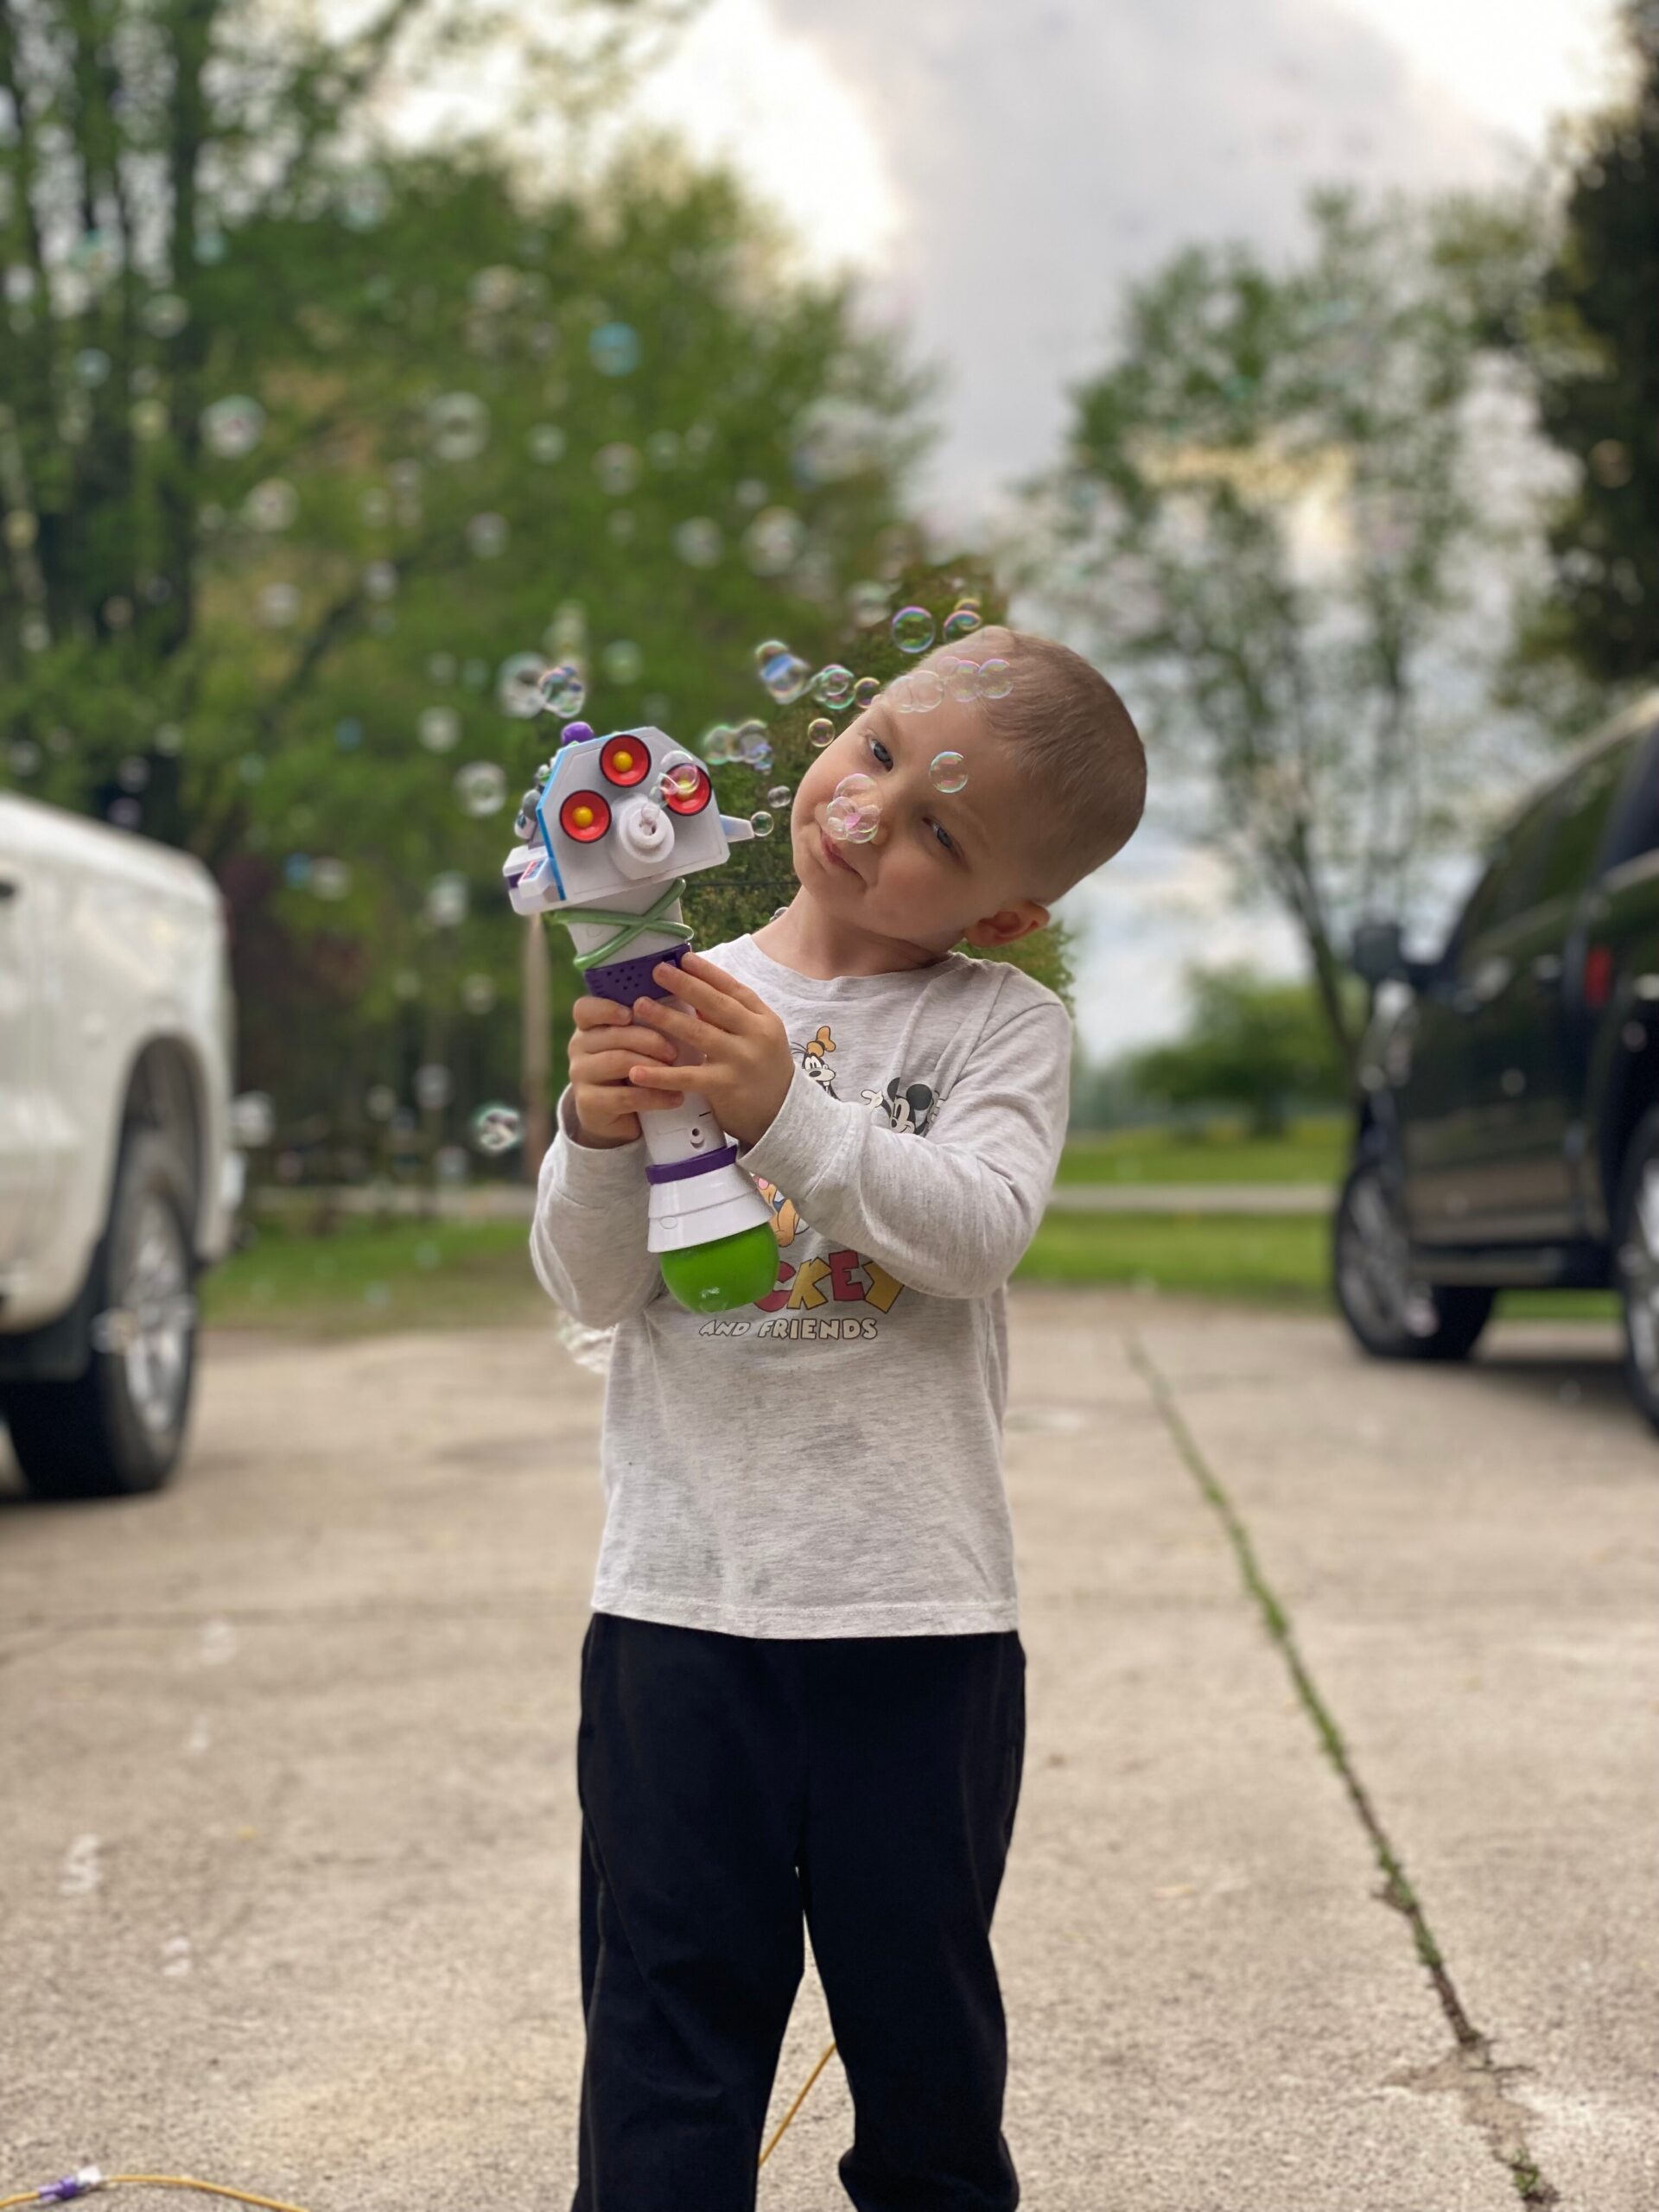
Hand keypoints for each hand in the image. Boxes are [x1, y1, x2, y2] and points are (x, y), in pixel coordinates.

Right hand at [568, 993, 685, 1145]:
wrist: (621, 1117)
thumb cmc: (636, 1068)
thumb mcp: (637, 1044)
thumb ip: (648, 1023)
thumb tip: (681, 1002)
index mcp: (589, 1026)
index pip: (585, 1009)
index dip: (607, 1009)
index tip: (631, 1012)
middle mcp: (578, 1047)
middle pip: (613, 1035)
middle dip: (649, 1041)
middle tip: (675, 1052)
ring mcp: (579, 1075)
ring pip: (618, 1062)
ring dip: (653, 1067)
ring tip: (677, 1073)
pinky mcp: (588, 1102)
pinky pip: (624, 1097)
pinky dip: (654, 1097)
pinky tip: (675, 1098)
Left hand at [627, 949, 794, 1149]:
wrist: (783, 1114)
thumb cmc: (764, 1071)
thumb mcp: (758, 1037)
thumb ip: (733, 1016)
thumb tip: (696, 992)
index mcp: (763, 1020)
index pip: (734, 989)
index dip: (708, 973)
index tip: (685, 958)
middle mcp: (755, 1035)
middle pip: (715, 1004)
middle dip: (684, 985)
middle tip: (657, 971)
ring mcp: (740, 1061)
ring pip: (699, 1034)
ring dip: (667, 1018)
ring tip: (640, 1006)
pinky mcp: (725, 1087)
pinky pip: (688, 1078)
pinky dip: (661, 1075)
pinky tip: (637, 1071)